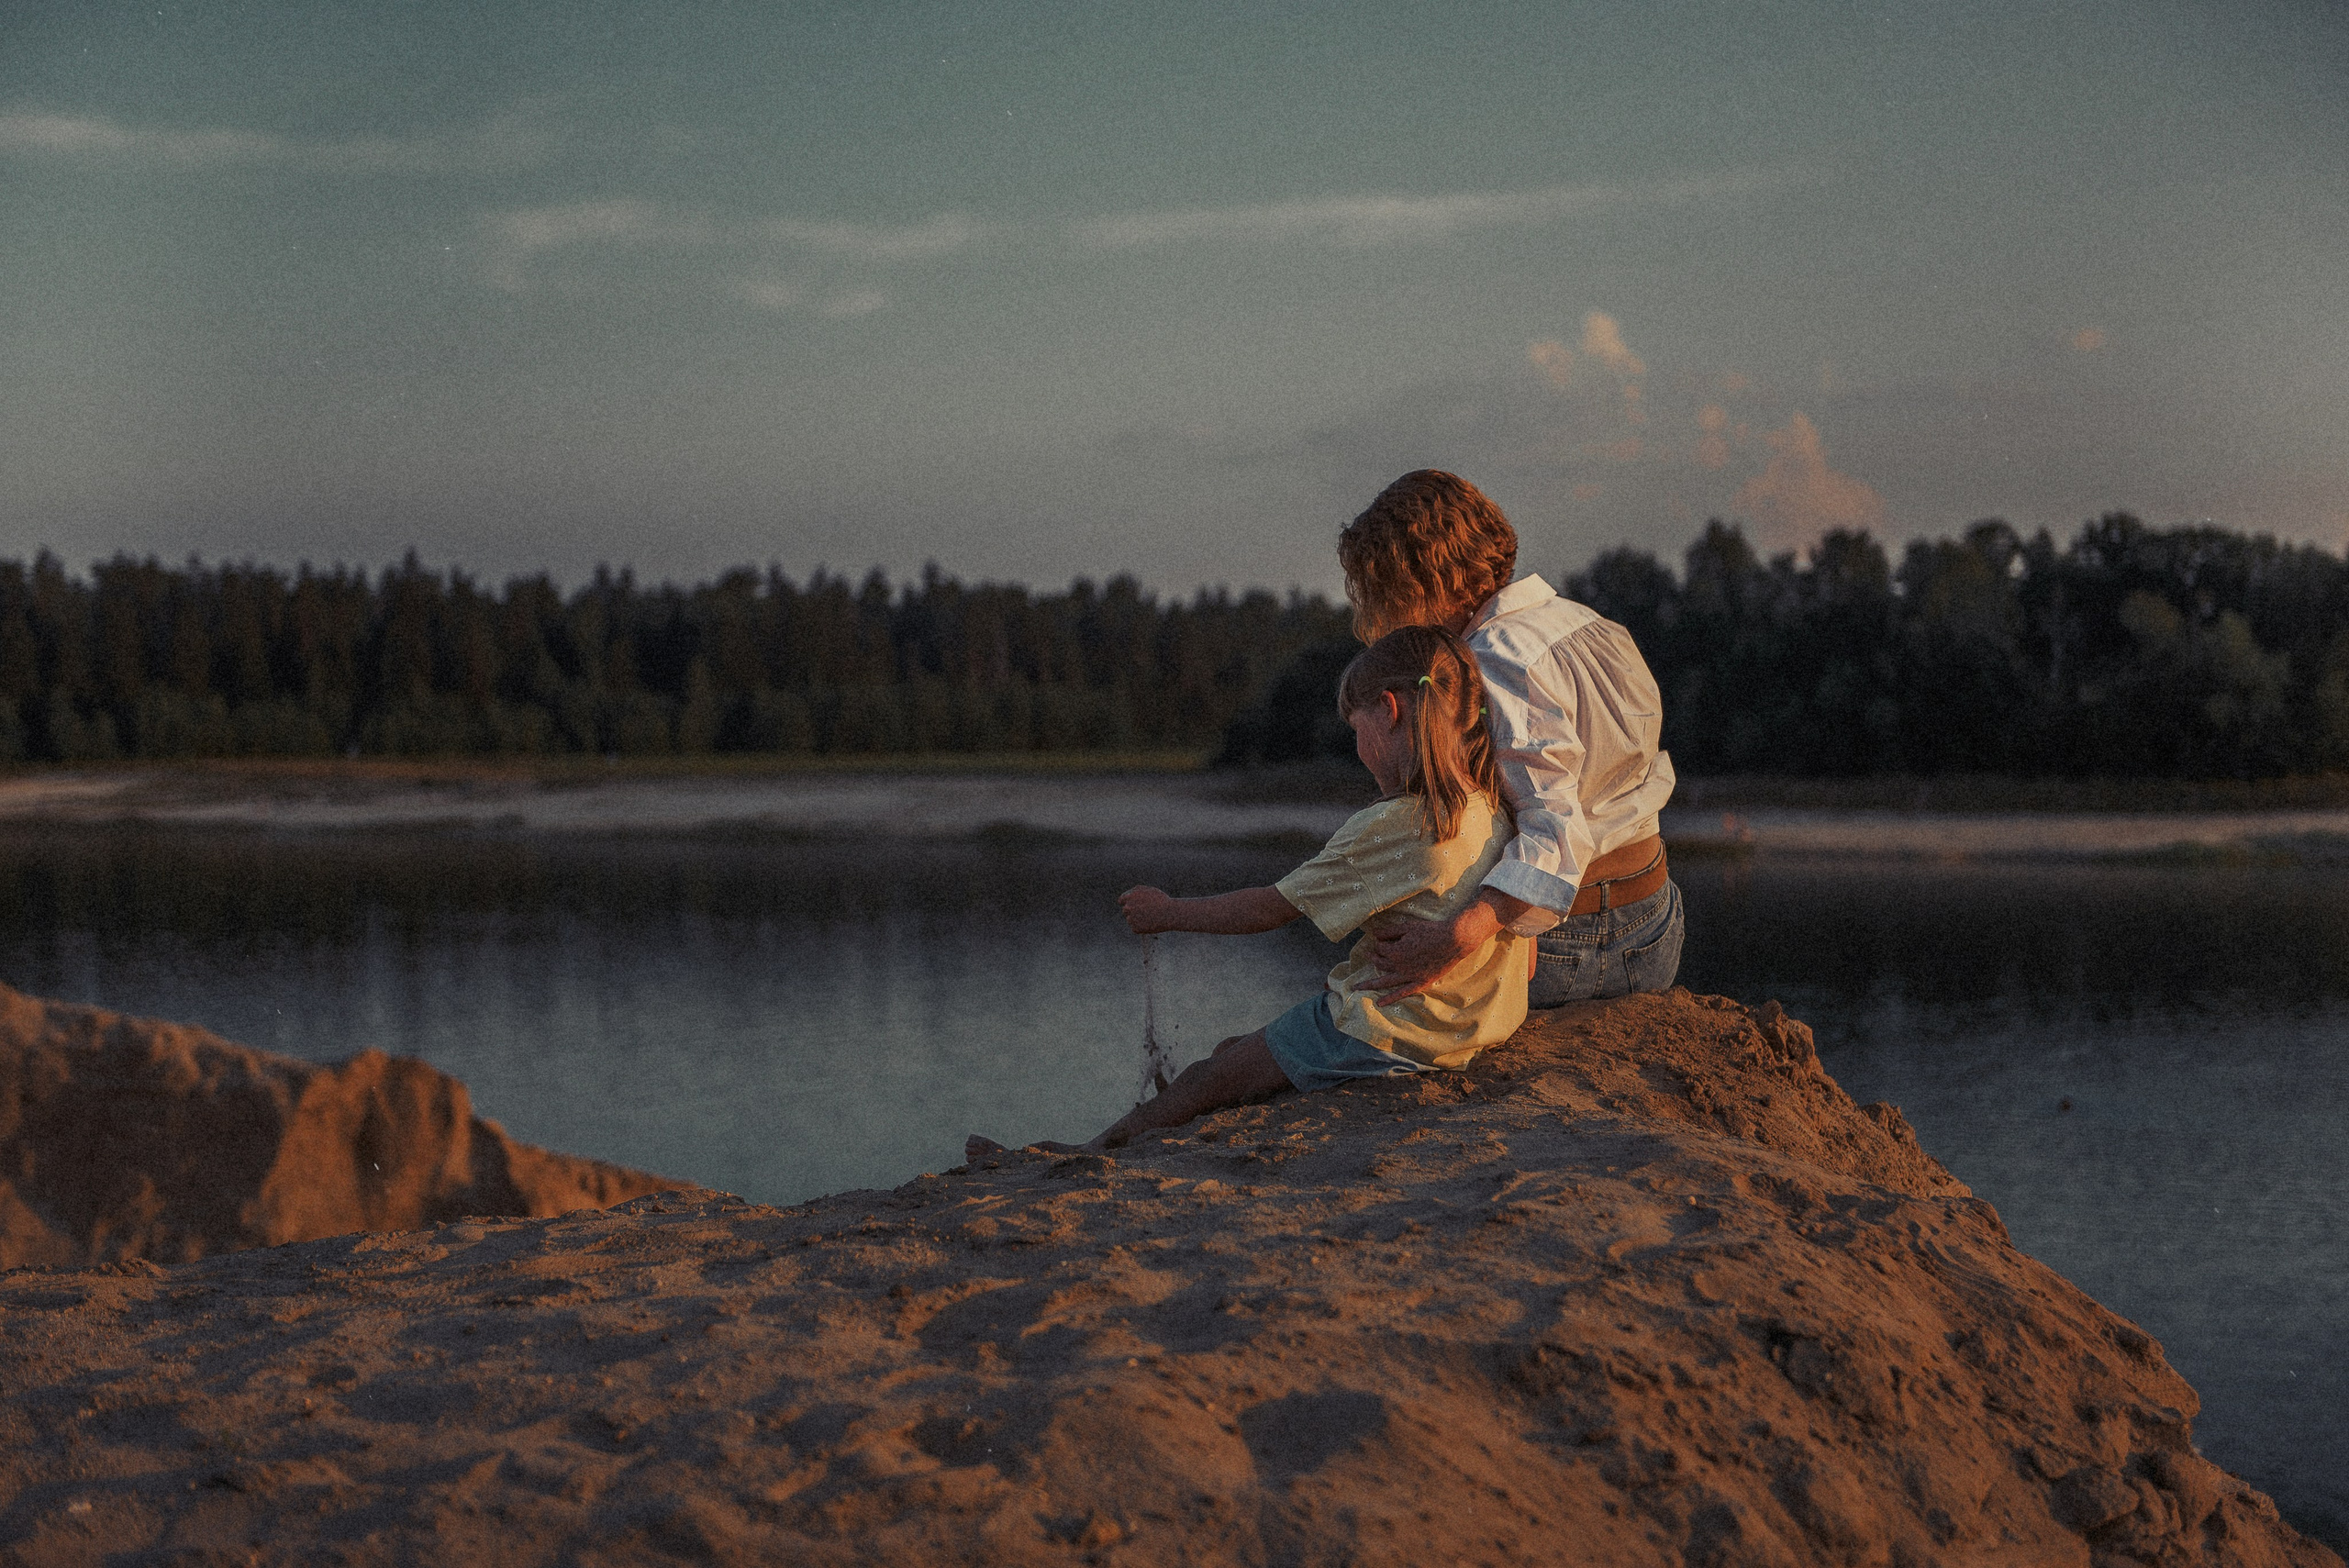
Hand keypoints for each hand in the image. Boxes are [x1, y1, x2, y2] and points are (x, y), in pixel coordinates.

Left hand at [1119, 885, 1178, 933]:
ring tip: (1151, 918)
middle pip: (1125, 910)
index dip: (1126, 902)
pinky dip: (1141, 927)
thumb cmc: (1161, 901)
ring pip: (1131, 920)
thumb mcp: (1149, 890)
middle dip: (1132, 911)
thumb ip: (1136, 891)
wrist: (1170, 914)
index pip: (1121, 900)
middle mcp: (1128, 907)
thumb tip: (1128, 895)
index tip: (1131, 905)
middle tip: (1144, 912)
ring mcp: (1131, 919)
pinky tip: (1150, 924)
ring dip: (1137, 919)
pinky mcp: (1135, 928)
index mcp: (1130, 897)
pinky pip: (1136, 928)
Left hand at [1369, 899, 1501, 1000]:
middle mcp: (1399, 967)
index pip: (1379, 949)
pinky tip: (1379, 1003)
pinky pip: (1403, 993)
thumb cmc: (1430, 931)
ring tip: (1356, 988)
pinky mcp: (1421, 982)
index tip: (1382, 939)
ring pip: (1385, 982)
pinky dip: (1391, 998)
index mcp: (1395, 952)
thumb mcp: (1407, 926)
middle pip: (1380, 964)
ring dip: (1369, 984)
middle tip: (1372, 955)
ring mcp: (1410, 976)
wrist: (1453, 940)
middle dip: (1374, 958)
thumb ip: (1389, 932)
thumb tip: (1374, 934)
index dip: (1379, 943)